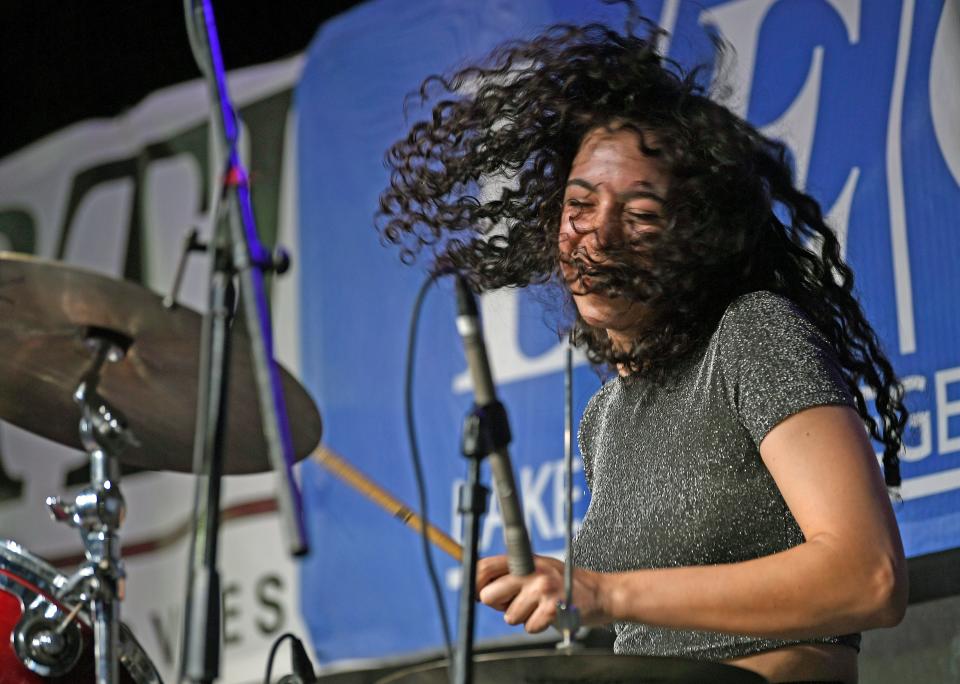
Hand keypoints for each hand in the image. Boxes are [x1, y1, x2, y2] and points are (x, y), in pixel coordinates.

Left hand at [475, 554, 609, 632]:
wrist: (600, 593)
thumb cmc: (564, 582)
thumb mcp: (537, 567)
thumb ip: (511, 574)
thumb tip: (478, 589)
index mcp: (524, 558)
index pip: (485, 567)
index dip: (474, 583)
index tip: (476, 594)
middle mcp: (531, 570)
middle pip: (489, 595)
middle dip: (498, 605)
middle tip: (516, 602)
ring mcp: (542, 588)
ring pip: (509, 616)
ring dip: (523, 617)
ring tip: (539, 607)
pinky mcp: (552, 608)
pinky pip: (529, 627)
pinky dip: (538, 626)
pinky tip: (549, 615)